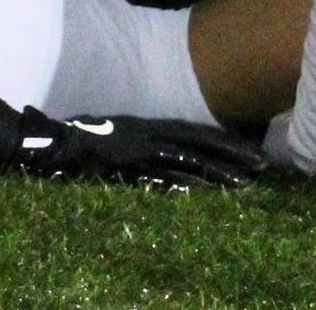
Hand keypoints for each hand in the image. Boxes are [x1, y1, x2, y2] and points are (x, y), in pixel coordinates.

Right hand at [14, 108, 265, 189]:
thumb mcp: (122, 131)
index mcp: (148, 124)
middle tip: (262, 166)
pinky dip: (182, 182)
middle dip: (231, 154)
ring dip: (216, 171)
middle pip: (198, 143)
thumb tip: (173, 153)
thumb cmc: (83, 136)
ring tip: (245, 183)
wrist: (54, 140)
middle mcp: (148, 134)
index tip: (251, 150)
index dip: (224, 140)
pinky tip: (203, 190)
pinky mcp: (126, 166)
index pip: (195, 131)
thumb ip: (146, 140)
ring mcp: (139, 150)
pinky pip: (159, 175)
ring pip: (186, 160)